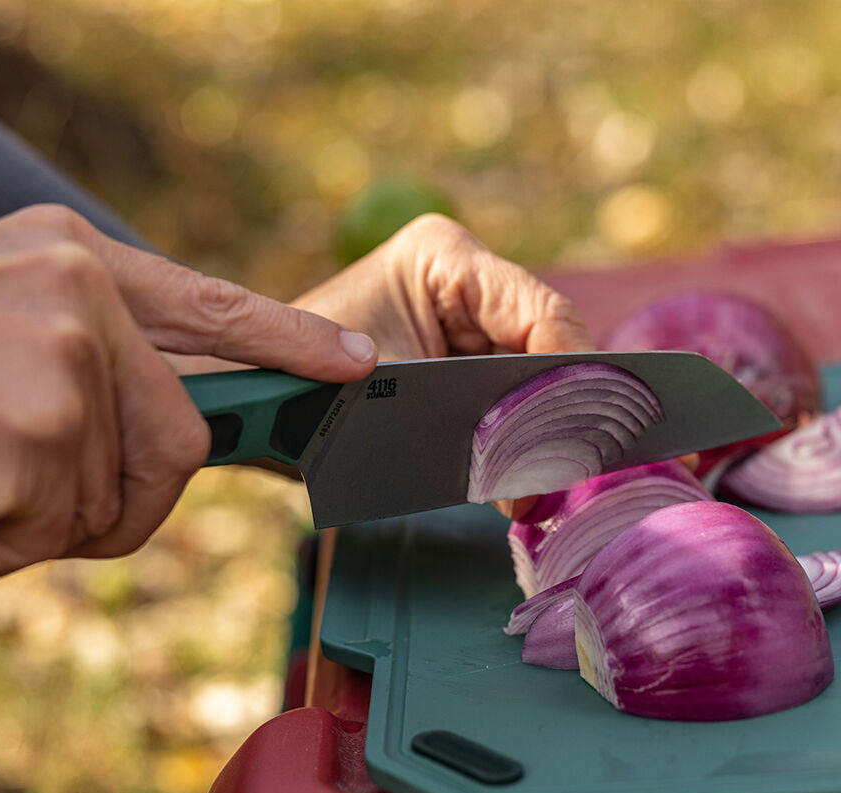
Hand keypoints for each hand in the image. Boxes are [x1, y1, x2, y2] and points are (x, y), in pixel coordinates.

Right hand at [0, 205, 376, 577]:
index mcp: (73, 257)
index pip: (213, 308)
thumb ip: (84, 344)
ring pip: (110, 497)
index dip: (291, 343)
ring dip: (39, 517)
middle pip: (180, 438)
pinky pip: (53, 528)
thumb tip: (163, 412)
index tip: (355, 362)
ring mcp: (65, 357)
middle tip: (30, 493)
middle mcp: (81, 294)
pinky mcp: (39, 426)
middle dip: (122, 494)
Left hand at [293, 213, 593, 517]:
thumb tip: (531, 482)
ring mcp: (466, 319)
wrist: (260, 397)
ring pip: (531, 377)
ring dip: (536, 428)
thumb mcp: (386, 396)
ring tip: (542, 483)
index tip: (584, 430)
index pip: (541, 313)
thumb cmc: (300, 380)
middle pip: (543, 347)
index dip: (573, 372)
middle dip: (555, 409)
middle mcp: (465, 280)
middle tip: (566, 471)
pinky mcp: (461, 356)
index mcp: (445, 258)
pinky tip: (520, 476)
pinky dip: (512, 435)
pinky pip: (504, 396)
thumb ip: (464, 426)